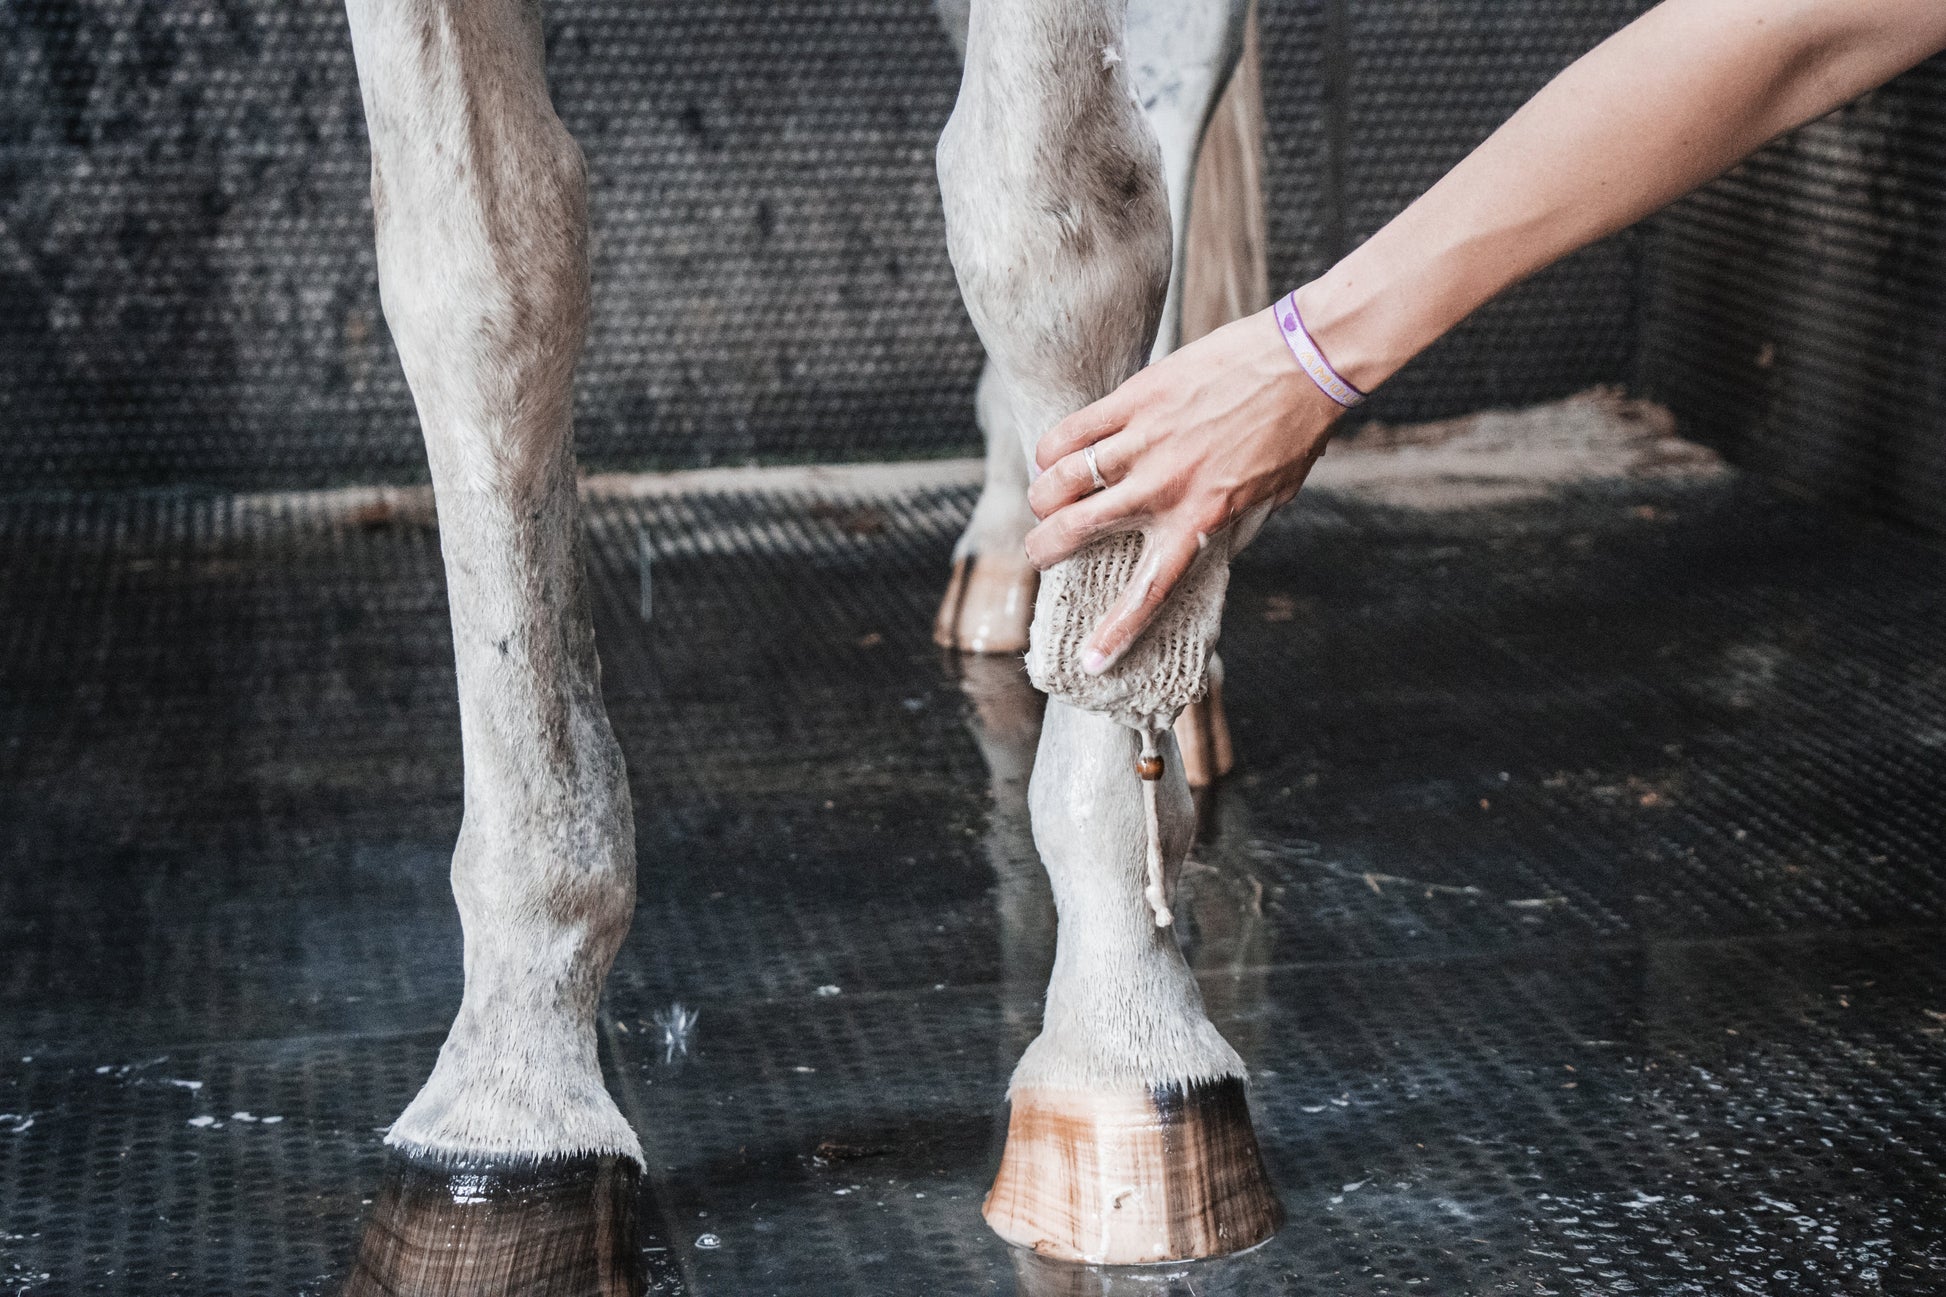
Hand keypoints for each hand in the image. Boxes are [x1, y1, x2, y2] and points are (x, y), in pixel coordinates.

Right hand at [1024, 305, 1345, 673]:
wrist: (1303, 364)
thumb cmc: (1292, 432)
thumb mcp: (1267, 499)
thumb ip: (1227, 527)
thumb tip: (1204, 550)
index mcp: (1200, 521)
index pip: (1147, 590)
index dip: (1114, 632)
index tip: (1090, 661)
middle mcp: (1163, 488)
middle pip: (1076, 530)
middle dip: (1043, 549)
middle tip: (1039, 551)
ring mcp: (1144, 442)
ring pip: (1061, 480)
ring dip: (1041, 497)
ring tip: (1042, 501)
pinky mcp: (1135, 400)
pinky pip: (1071, 431)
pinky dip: (1051, 450)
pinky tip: (1049, 457)